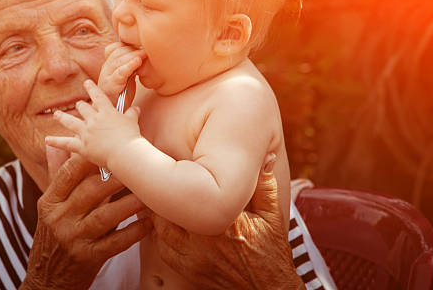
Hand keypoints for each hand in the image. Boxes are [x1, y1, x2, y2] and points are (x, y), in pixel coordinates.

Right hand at [20, 148, 151, 289]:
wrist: (47, 280)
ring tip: (148, 192)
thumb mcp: (49, 207)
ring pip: (106, 215)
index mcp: (50, 202)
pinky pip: (116, 242)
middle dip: (116, 176)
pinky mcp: (89, 258)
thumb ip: (56, 176)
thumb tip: (56, 145)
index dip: (91, 158)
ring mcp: (74, 239)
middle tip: (138, 164)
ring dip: (130, 203)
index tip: (112, 146)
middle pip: (91, 190)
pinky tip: (148, 223)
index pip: (69, 173)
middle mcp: (60, 219)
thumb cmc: (53, 236)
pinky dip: (134, 232)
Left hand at [46, 79, 142, 166]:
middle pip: (82, 108)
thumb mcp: (133, 121)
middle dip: (80, 106)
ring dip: (62, 117)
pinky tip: (47, 140)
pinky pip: (66, 143)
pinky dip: (56, 142)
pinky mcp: (82, 146)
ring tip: (56, 114)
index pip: (97, 95)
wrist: (125, 152)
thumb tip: (136, 108)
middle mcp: (93, 119)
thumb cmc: (131, 137)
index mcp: (106, 112)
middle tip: (78, 105)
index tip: (87, 83)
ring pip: (70, 122)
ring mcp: (86, 132)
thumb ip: (132, 113)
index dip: (91, 88)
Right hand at [98, 42, 145, 102]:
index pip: (115, 48)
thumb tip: (145, 54)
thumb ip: (131, 66)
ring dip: (132, 55)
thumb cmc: (121, 95)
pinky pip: (119, 73)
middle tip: (146, 47)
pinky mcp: (111, 86)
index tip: (140, 44)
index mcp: (108, 65)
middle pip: (117, 52)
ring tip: (144, 53)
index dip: (127, 45)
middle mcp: (106, 69)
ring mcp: (106, 77)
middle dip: (132, 48)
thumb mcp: (127, 77)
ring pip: (118, 61)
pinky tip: (138, 62)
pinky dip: (129, 66)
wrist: (112, 112)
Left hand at [151, 154, 303, 288]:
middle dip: (166, 194)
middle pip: (169, 210)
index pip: (193, 193)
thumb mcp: (272, 215)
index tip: (180, 165)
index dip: (181, 176)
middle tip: (167, 180)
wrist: (268, 288)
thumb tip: (268, 156)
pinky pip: (163, 249)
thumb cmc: (271, 250)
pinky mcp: (188, 271)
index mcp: (225, 222)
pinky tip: (168, 223)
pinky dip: (161, 235)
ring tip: (165, 198)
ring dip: (160, 214)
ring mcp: (194, 258)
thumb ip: (265, 185)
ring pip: (161, 229)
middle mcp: (205, 240)